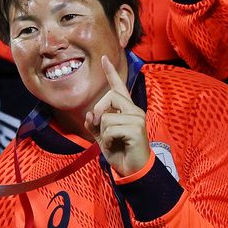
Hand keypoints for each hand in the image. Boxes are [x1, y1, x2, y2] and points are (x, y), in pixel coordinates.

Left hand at [86, 55, 151, 176]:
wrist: (131, 168)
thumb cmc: (118, 151)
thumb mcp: (101, 136)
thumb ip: (94, 124)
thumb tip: (89, 115)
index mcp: (125, 109)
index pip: (118, 87)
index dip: (110, 72)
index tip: (104, 58)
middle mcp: (134, 110)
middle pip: (109, 97)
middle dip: (99, 113)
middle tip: (102, 130)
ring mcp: (137, 118)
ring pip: (107, 117)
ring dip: (104, 133)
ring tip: (113, 142)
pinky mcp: (137, 129)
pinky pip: (110, 129)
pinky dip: (108, 140)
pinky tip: (116, 145)